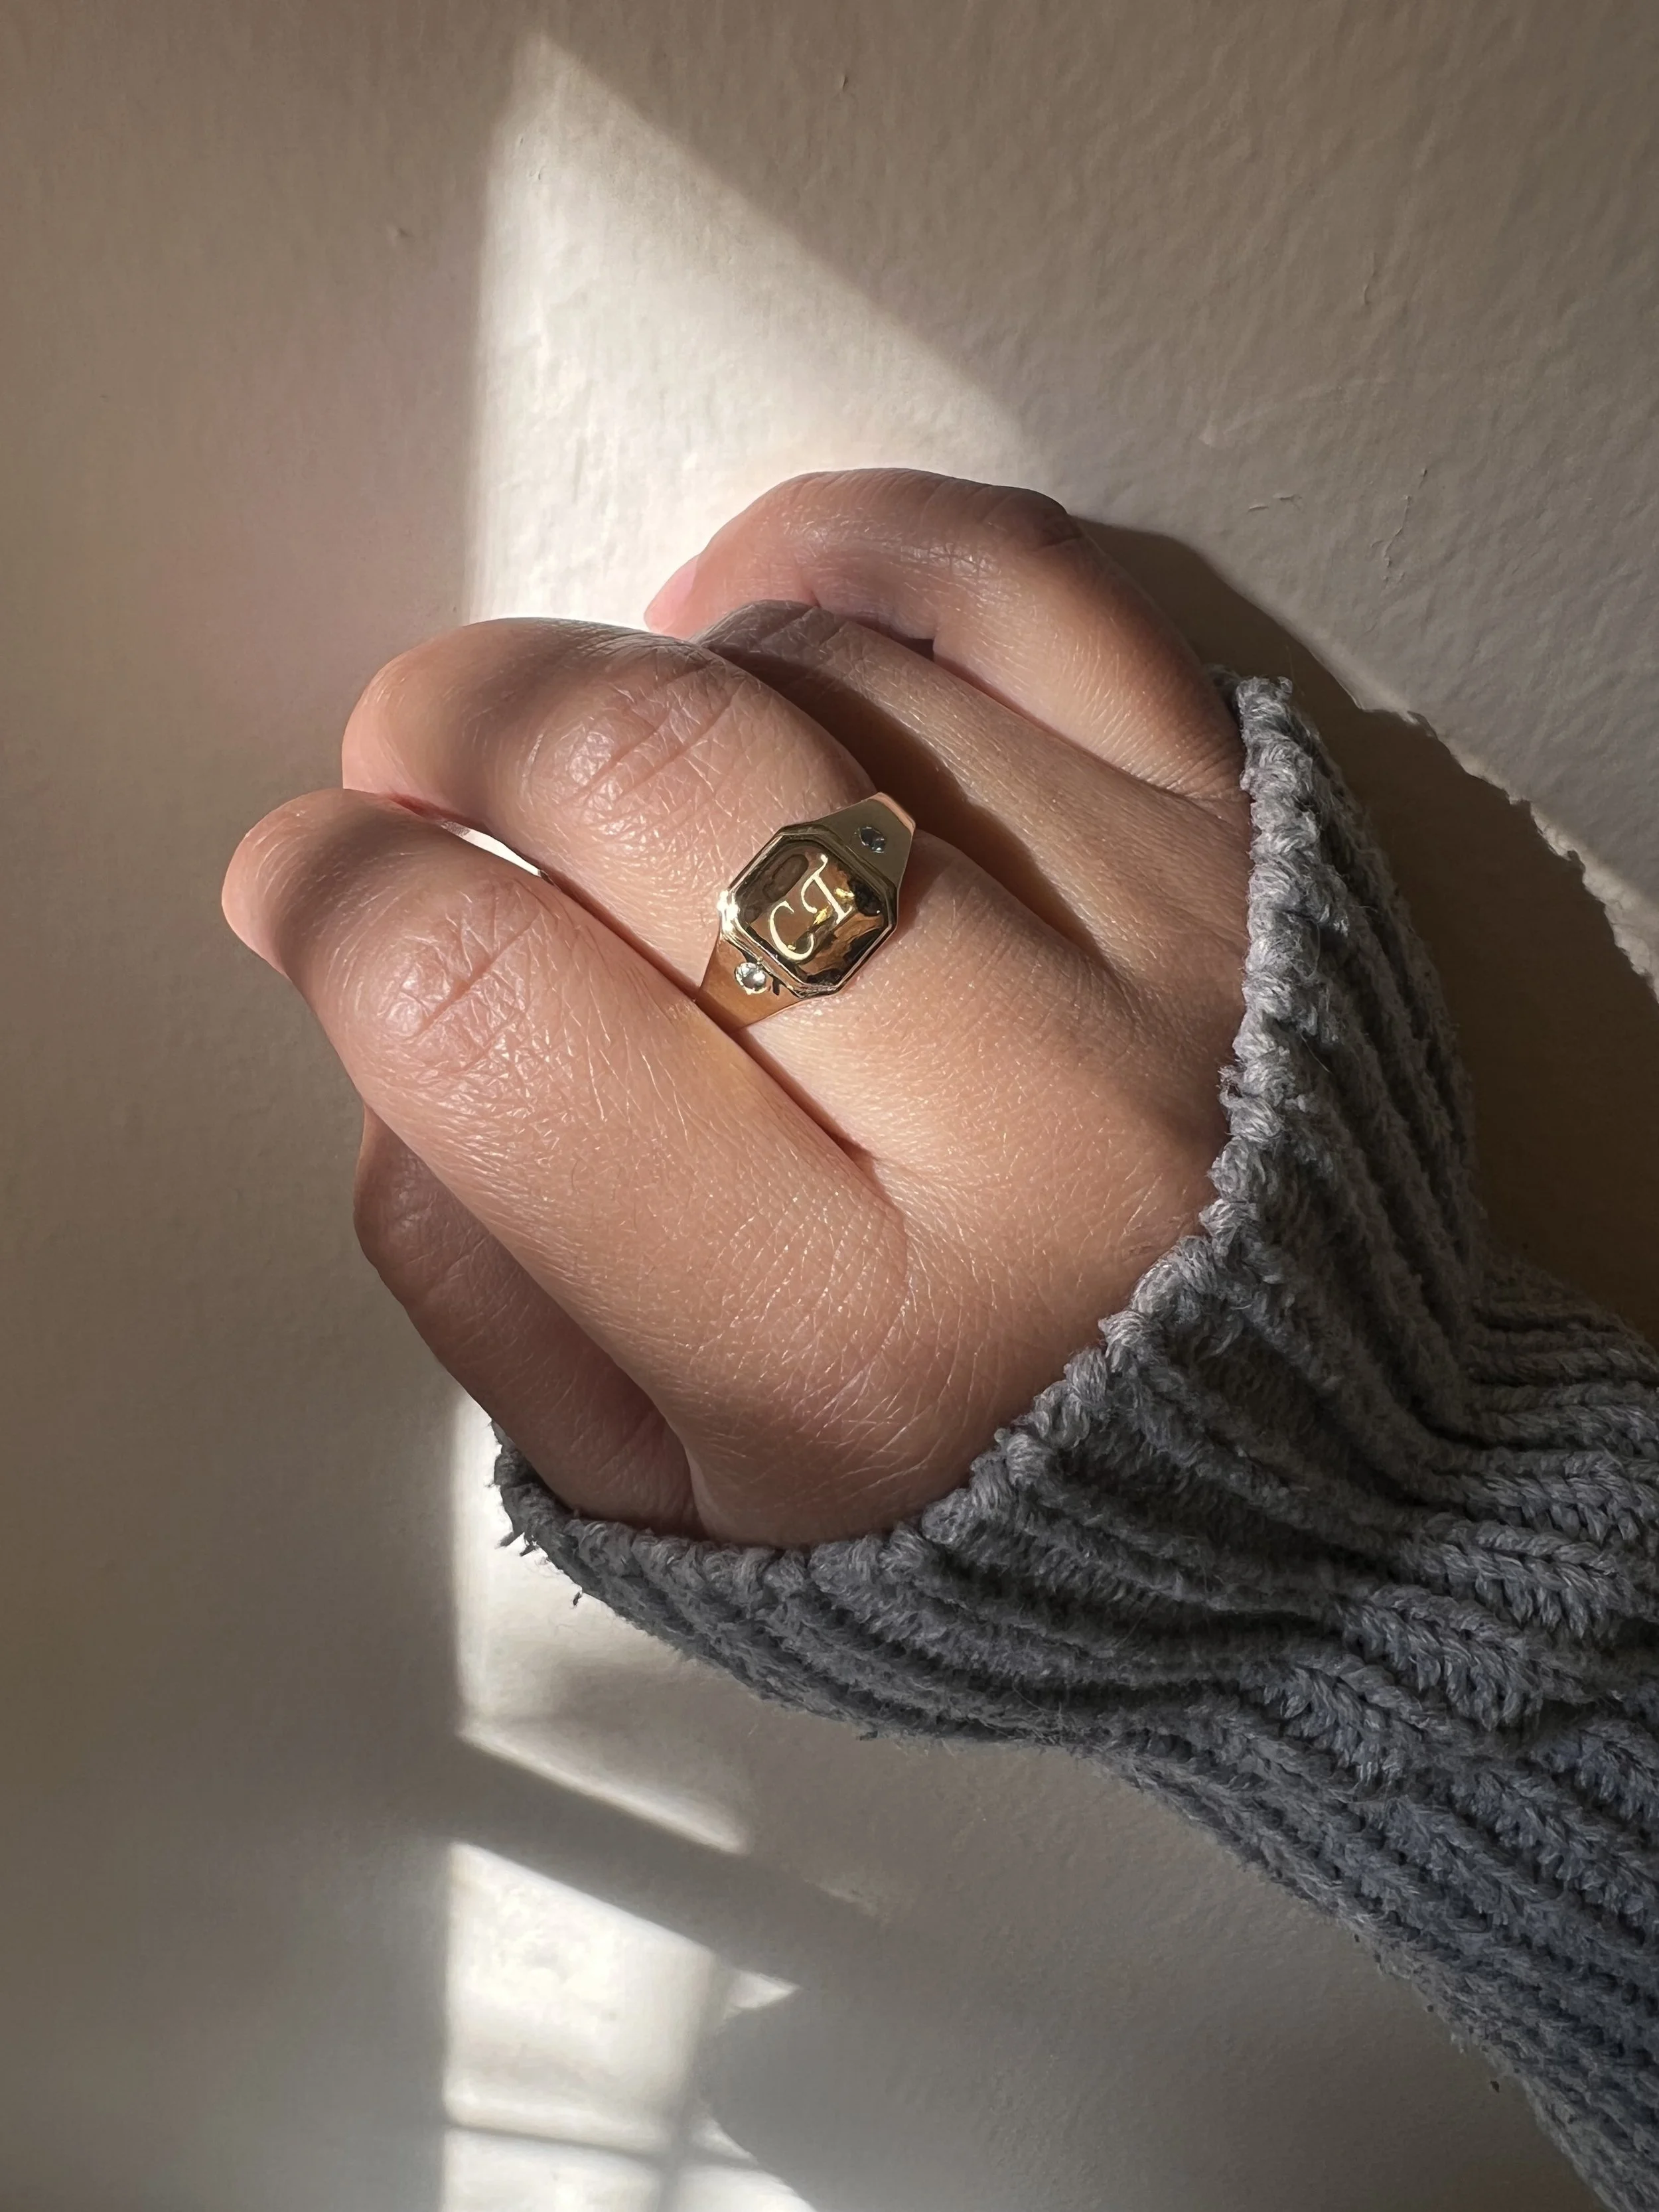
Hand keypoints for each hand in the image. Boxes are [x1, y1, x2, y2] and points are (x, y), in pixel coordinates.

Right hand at [222, 470, 1247, 1543]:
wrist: (1318, 1486)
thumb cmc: (979, 1514)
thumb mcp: (677, 1511)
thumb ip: (483, 1293)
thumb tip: (391, 1040)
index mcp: (838, 1335)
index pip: (491, 1014)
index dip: (336, 898)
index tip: (311, 881)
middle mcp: (1023, 1116)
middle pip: (642, 774)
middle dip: (452, 725)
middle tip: (418, 770)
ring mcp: (1163, 936)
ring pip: (804, 661)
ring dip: (634, 675)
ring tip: (611, 772)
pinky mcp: (1245, 826)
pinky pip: (1013, 578)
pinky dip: (839, 547)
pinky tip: (751, 611)